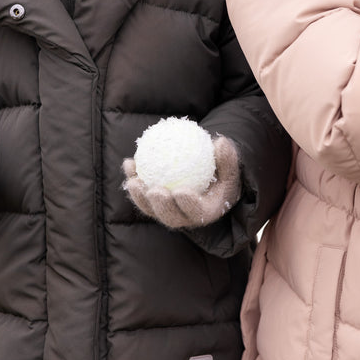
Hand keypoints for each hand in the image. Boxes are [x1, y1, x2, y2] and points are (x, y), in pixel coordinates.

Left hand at [123, 136, 240, 227]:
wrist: (210, 177)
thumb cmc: (223, 171)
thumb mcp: (230, 165)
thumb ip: (227, 157)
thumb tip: (220, 142)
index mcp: (207, 212)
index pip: (197, 213)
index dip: (188, 205)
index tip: (181, 191)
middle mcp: (185, 217)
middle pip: (170, 217)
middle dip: (160, 207)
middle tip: (154, 191)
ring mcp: (168, 211)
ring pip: (151, 209)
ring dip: (140, 197)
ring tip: (133, 180)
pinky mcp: (154, 204)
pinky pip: (142, 193)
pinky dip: (134, 179)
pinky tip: (129, 163)